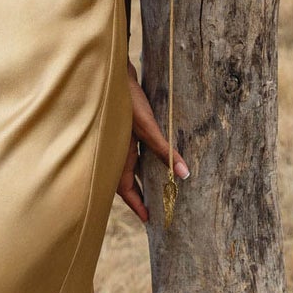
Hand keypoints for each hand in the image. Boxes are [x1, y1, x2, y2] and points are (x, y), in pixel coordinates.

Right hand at [116, 59, 189, 223]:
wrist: (109, 73)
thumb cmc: (126, 100)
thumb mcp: (148, 127)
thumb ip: (164, 150)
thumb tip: (183, 174)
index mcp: (119, 156)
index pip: (126, 190)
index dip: (137, 206)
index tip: (149, 219)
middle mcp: (116, 151)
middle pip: (126, 180)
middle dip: (138, 194)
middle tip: (152, 207)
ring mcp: (118, 140)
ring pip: (128, 165)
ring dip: (140, 176)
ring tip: (154, 185)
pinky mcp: (122, 127)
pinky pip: (131, 150)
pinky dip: (140, 158)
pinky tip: (150, 154)